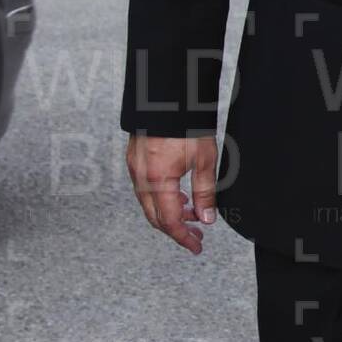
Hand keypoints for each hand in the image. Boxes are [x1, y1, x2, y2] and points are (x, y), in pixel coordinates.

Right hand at [127, 133, 217, 253]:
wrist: (167, 95)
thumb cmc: (186, 123)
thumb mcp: (205, 159)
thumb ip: (205, 192)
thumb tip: (206, 218)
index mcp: (157, 180)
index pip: (169, 221)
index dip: (183, 238)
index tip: (196, 246)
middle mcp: (141, 177)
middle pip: (155, 217)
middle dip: (176, 230)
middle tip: (196, 236)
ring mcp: (135, 168)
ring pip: (149, 203)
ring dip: (169, 213)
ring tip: (191, 215)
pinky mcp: (135, 159)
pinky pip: (145, 189)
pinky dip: (162, 198)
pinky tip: (178, 195)